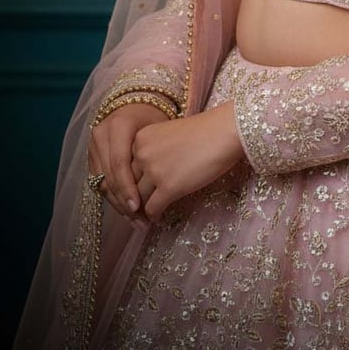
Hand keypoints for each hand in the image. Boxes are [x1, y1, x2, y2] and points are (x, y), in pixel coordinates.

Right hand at [88, 102, 168, 217]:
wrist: (137, 105)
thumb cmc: (155, 119)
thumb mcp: (158, 130)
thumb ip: (154, 155)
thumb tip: (159, 193)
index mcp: (119, 125)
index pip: (119, 164)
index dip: (128, 188)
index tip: (139, 208)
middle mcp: (101, 134)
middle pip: (109, 176)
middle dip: (123, 201)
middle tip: (138, 220)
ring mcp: (93, 145)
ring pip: (102, 182)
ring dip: (117, 203)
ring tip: (134, 219)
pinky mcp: (90, 155)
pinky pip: (99, 181)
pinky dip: (112, 196)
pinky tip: (126, 208)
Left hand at [131, 102, 242, 221]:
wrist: (224, 131)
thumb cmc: (204, 132)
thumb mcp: (169, 136)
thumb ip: (154, 152)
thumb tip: (147, 178)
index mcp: (140, 138)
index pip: (124, 168)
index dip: (128, 183)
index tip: (133, 194)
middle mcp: (142, 154)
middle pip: (128, 185)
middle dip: (132, 199)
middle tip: (136, 211)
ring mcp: (154, 171)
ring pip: (138, 199)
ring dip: (141, 210)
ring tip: (146, 217)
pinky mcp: (169, 187)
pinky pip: (152, 209)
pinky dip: (153, 216)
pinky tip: (158, 217)